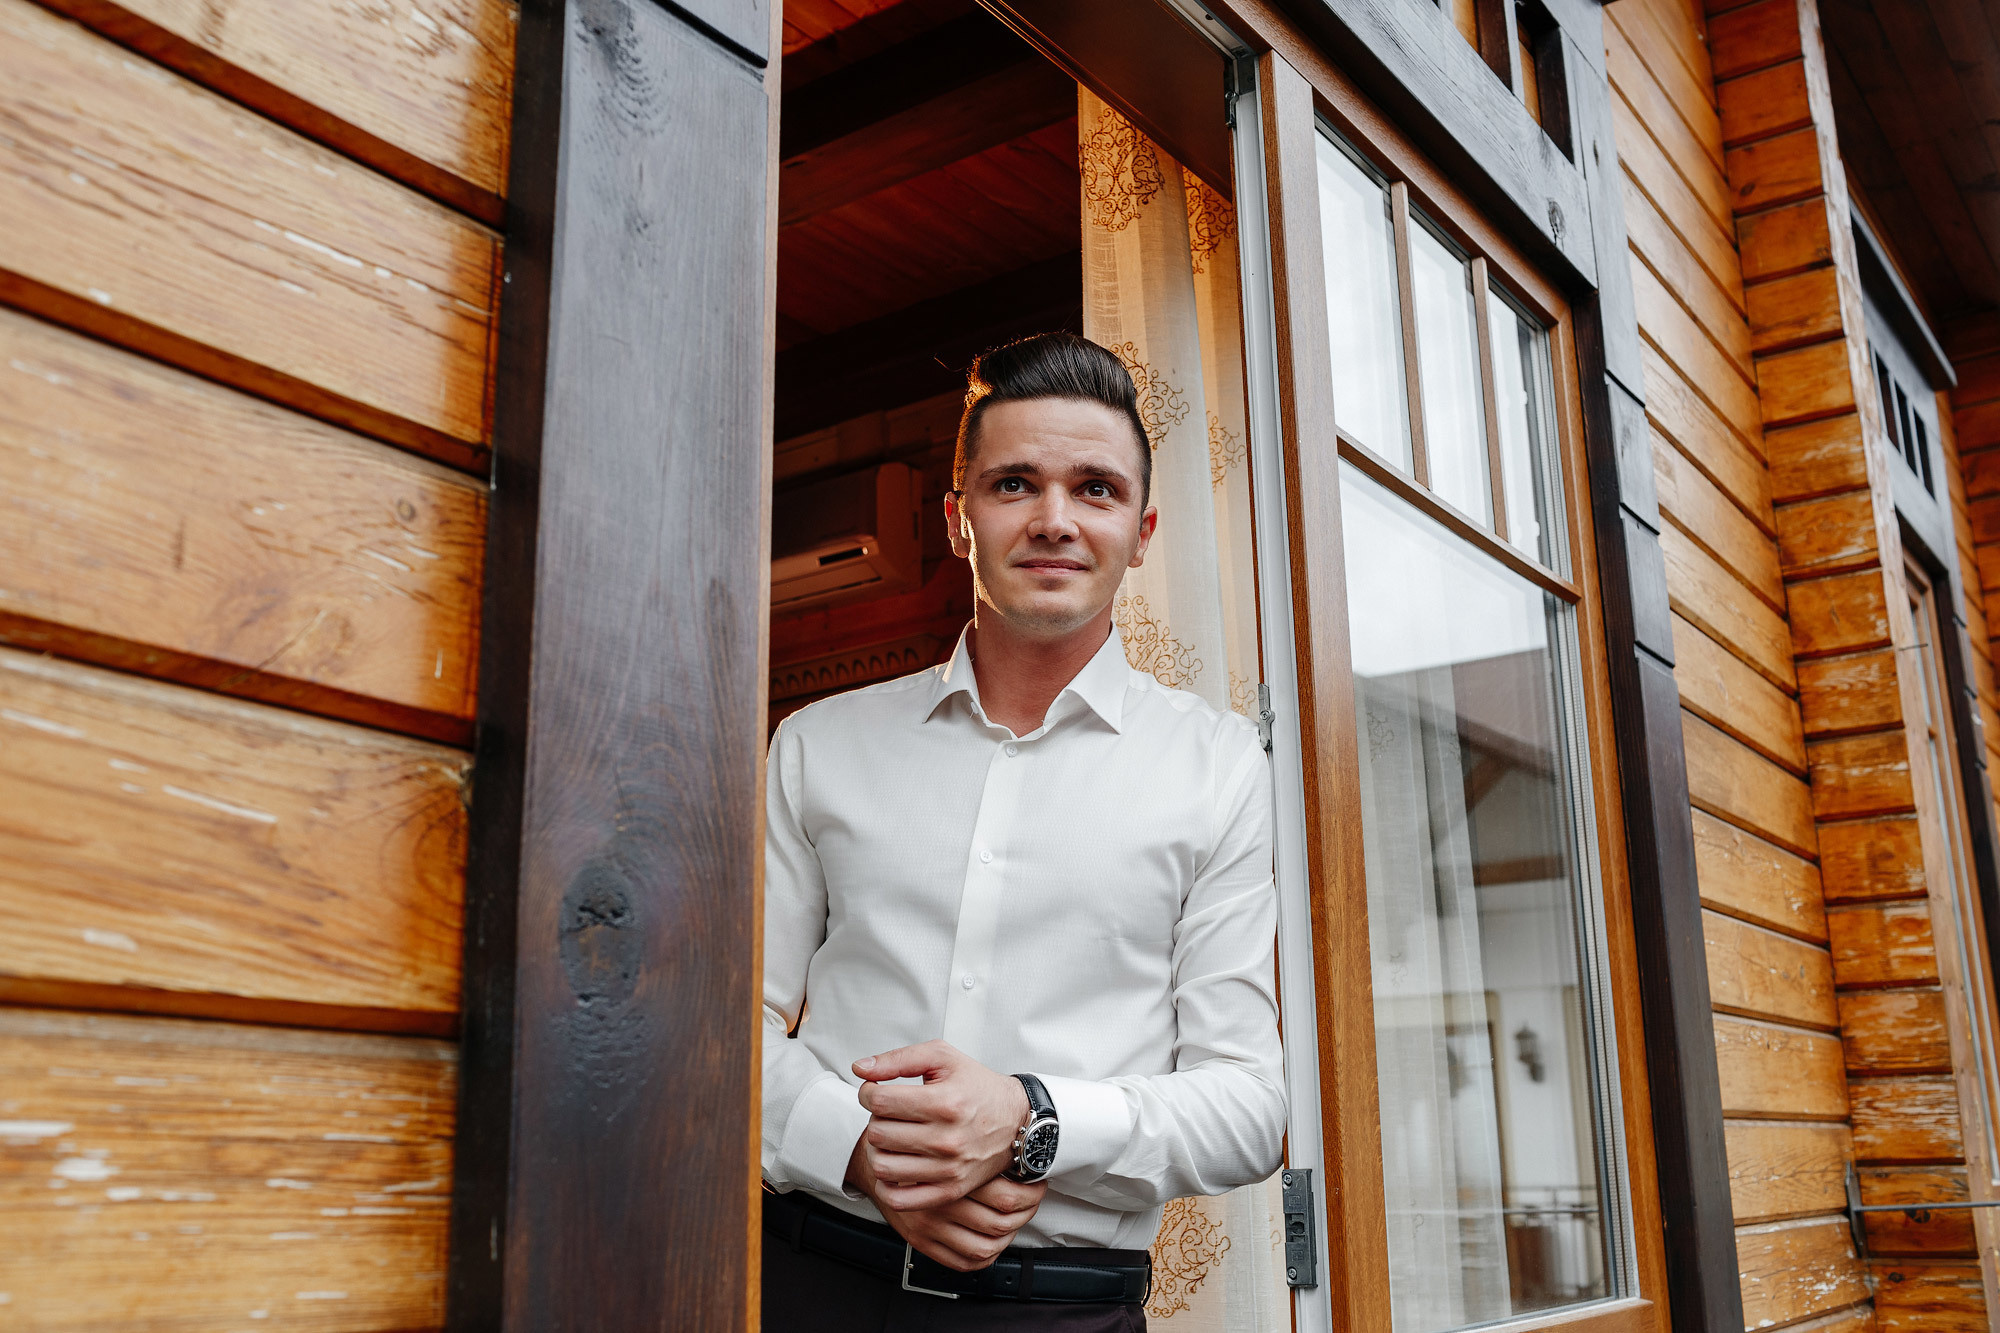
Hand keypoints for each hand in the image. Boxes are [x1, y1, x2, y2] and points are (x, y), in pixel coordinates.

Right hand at [847, 1136, 1047, 1270]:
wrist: (873, 1156)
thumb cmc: (909, 1134)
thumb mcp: (939, 1117)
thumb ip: (972, 1127)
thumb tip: (1015, 1134)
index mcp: (950, 1174)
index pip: (1006, 1196)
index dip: (1029, 1193)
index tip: (1039, 1183)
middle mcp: (939, 1205)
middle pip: (1001, 1221)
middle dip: (1026, 1211)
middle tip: (1035, 1197)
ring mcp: (929, 1226)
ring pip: (986, 1244)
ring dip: (1009, 1234)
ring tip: (1020, 1217)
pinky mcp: (921, 1242)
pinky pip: (963, 1260)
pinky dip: (985, 1254)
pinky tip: (995, 1239)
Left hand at [852, 1040, 1030, 1210]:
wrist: (1016, 1122)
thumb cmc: (977, 1087)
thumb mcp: (943, 1058)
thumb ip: (898, 1059)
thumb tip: (860, 1068)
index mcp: (944, 1102)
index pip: (879, 1101)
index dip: (868, 1092)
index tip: (875, 1092)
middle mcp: (946, 1138)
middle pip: (878, 1133)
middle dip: (875, 1119)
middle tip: (889, 1114)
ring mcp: (948, 1169)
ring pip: (882, 1165)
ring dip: (878, 1149)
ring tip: (891, 1138)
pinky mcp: (949, 1190)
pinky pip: (899, 1199)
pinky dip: (887, 1185)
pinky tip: (895, 1165)